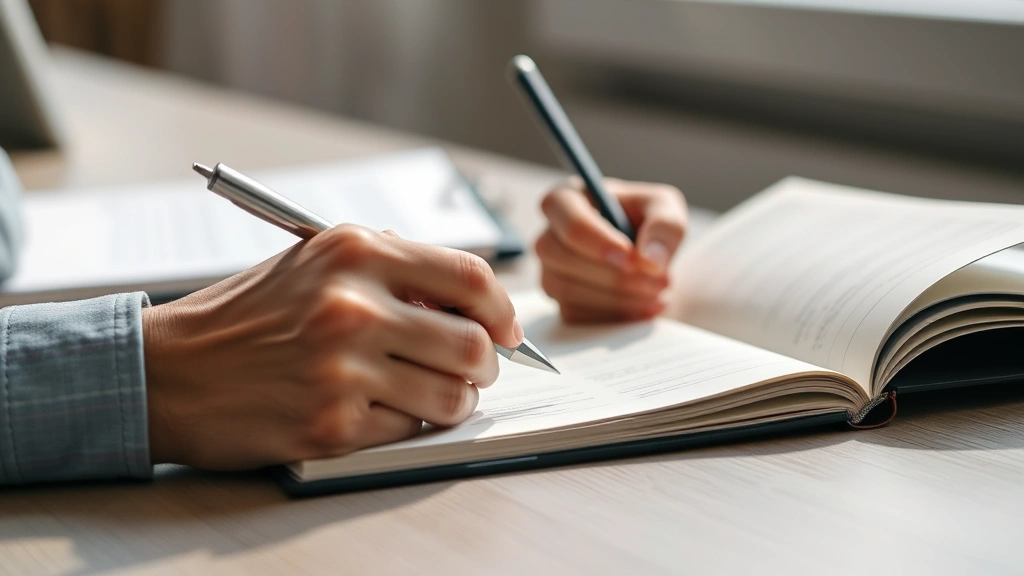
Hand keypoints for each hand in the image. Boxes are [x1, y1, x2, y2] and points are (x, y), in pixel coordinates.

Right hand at [142, 225, 522, 469]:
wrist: (167, 370)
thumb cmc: (245, 316)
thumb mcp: (315, 264)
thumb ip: (392, 271)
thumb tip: (466, 301)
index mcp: (355, 253)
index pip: (470, 277)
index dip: (502, 309)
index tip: (506, 331)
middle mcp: (353, 305)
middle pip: (472, 343)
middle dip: (486, 364)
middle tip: (474, 370)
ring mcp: (343, 368)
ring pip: (452, 395)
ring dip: (455, 400)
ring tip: (433, 394)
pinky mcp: (331, 423)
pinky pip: (408, 429)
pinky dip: (405, 423)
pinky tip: (378, 410)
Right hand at [536, 178, 687, 322]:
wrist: (649, 259)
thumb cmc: (650, 223)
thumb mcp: (666, 209)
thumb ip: (665, 226)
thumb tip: (650, 260)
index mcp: (567, 199)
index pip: (568, 220)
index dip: (598, 242)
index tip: (633, 260)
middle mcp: (549, 235)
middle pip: (561, 256)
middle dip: (614, 276)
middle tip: (660, 281)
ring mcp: (550, 271)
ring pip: (567, 289)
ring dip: (618, 298)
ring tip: (659, 293)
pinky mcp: (559, 301)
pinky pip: (575, 314)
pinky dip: (614, 315)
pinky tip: (645, 306)